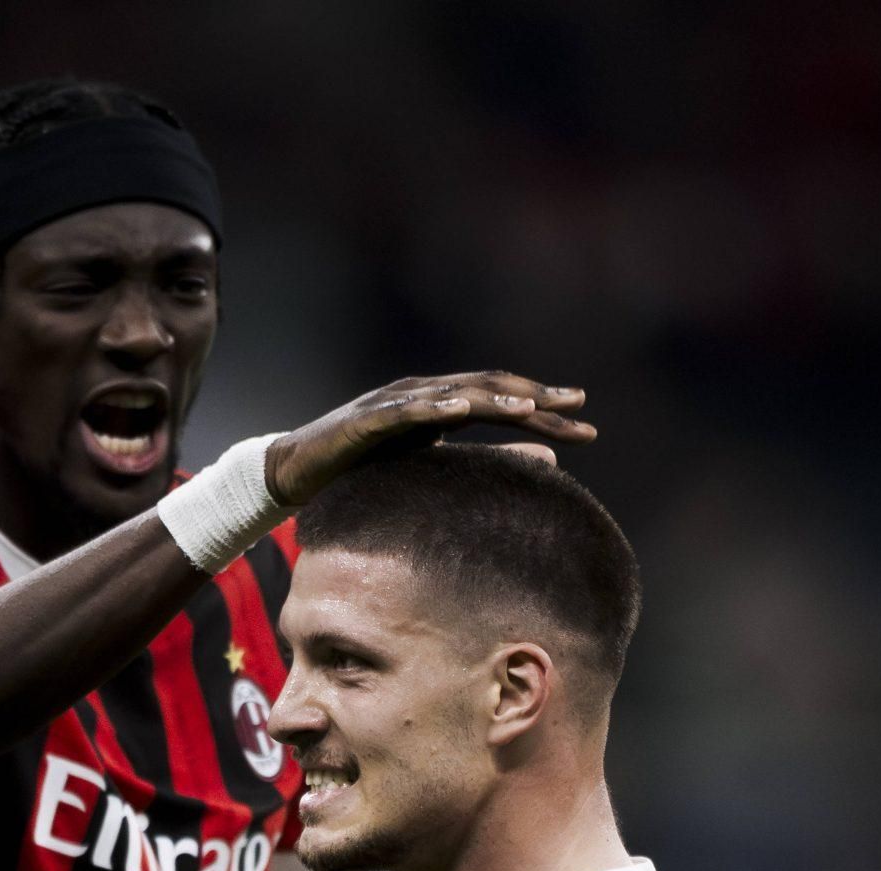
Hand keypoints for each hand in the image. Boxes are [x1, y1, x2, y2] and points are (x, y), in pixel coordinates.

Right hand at [266, 371, 594, 509]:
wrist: (297, 470)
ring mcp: (395, 402)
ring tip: (528, 406)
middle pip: (488, 389)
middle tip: (577, 408)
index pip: (501, 401)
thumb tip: (535, 470)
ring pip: (453, 393)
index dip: (542, 409)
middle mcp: (423, 393)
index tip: (584, 423)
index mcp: (440, 404)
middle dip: (533, 397)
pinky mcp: (366, 420)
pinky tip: (461, 409)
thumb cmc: (361, 471)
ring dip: (493, 398)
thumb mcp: (427, 470)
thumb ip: (476, 465)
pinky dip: (434, 407)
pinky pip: (406, 411)